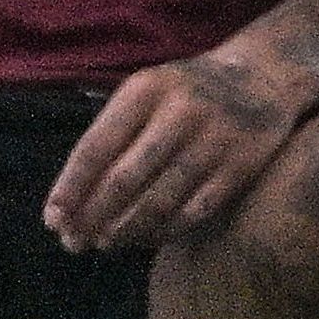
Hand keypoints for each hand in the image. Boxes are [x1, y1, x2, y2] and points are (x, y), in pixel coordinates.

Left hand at [44, 48, 309, 252]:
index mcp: (147, 90)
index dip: (70, 188)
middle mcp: (180, 111)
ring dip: (125, 230)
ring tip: (106, 243)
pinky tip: (147, 239)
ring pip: (158, 201)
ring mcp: (214, 140)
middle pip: (124, 179)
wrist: (265, 75)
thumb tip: (70, 200)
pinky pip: (194, 211)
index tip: (53, 220)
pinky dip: (165, 231)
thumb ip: (113, 134)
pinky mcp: (241, 165)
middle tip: (74, 242)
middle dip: (93, 216)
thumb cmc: (188, 92)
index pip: (97, 147)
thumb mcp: (149, 91)